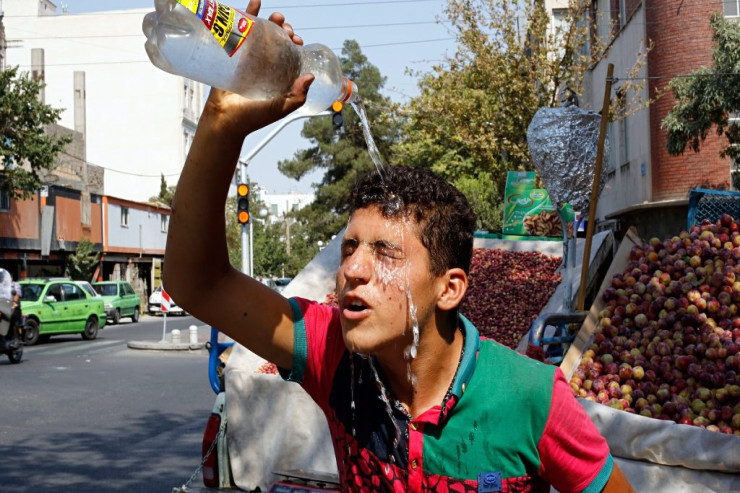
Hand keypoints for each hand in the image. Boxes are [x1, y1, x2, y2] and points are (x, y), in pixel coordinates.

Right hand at [204, 0, 313, 137]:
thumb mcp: (281, 108)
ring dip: (270, 21)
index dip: (295, 44)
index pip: (289, 53)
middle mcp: (263, 65)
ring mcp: (246, 58)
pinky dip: (247, 13)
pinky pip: (239, 30)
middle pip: (276, 40)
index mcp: (276, 76)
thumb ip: (297, 96)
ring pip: (260, 33)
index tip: (297, 40)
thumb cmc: (252, 118)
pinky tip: (256, 2)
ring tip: (277, 16)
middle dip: (284, 30)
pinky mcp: (230, 53)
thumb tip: (310, 76)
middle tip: (287, 29)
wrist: (224, 120)